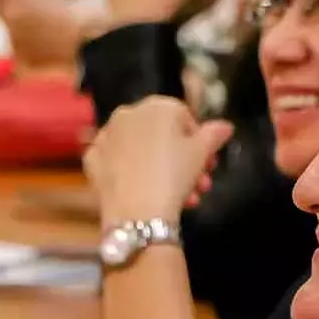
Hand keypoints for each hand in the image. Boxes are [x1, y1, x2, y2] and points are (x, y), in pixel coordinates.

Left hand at [83, 96, 232, 225]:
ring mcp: (106, 136)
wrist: (137, 212)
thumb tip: (225, 126)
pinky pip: (118, 163)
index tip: (207, 164)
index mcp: (157, 106)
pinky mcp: (92, 160)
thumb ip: (215, 134)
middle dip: (183, 159)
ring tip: (182, 198)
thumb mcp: (202, 153)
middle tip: (199, 184)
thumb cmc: (174, 175)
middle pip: (161, 135)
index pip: (184, 117)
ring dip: (162, 170)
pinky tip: (146, 192)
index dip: (199, 142)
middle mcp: (128, 114)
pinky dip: (132, 174)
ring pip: (140, 150)